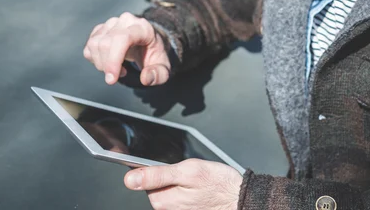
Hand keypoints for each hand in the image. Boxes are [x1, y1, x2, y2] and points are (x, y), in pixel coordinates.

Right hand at [83, 12, 170, 85]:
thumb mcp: (163, 68)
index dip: (113, 59)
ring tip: (117, 68)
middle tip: (120, 75)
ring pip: (94, 45)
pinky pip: (89, 46)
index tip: (111, 79)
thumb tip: (145, 78)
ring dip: (101, 64)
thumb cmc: (154, 55)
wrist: (148, 43)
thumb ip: (158, 74)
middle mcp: (126, 21)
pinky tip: (108, 62)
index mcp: (143, 28)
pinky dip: (95, 59)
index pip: (122, 38)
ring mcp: (112, 23)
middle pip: (105, 43)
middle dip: (107, 66)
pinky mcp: (101, 28)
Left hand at [124, 159, 242, 209]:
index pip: (145, 177)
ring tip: (196, 179)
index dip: (155, 166)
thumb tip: (130, 179)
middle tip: (188, 171)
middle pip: (156, 183)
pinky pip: (179, 195)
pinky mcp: (185, 209)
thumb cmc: (218, 184)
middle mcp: (166, 209)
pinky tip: (199, 186)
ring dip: (179, 180)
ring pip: (169, 188)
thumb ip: (157, 175)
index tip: (169, 164)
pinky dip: (186, 188)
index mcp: (161, 199)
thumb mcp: (188, 171)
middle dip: (169, 173)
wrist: (239, 198)